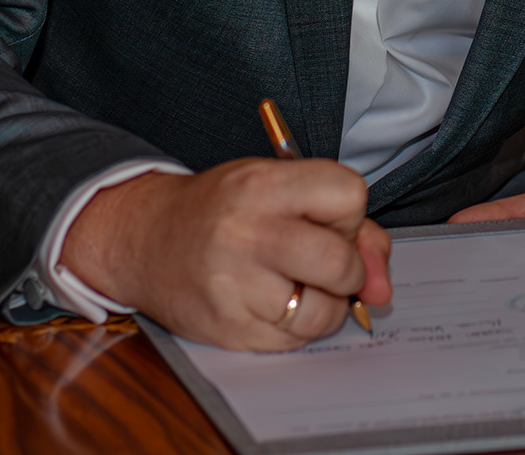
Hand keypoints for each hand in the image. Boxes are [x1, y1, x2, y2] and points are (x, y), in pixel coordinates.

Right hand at [62, 159, 392, 351]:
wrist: (143, 239)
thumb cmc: (220, 210)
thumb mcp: (275, 188)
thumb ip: (343, 223)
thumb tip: (380, 281)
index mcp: (262, 184)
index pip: (349, 194)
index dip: (349, 213)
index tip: (327, 219)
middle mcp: (247, 232)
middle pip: (340, 261)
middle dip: (347, 269)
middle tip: (322, 263)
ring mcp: (234, 284)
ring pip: (322, 311)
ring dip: (325, 304)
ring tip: (297, 285)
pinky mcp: (228, 328)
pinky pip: (295, 340)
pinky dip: (298, 327)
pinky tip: (274, 304)